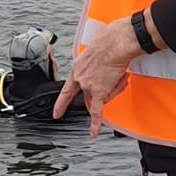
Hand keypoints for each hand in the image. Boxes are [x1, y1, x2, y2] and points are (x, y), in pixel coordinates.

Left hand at [53, 15, 140, 136]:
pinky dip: (95, 124)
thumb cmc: (109, 42)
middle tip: (112, 78)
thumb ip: (95, 66)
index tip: (57, 113)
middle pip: (89, 94)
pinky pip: (96, 112)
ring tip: (119, 75)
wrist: (116, 43)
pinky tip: (93, 133)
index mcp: (77, 68)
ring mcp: (88, 86)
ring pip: (100, 98)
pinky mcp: (99, 91)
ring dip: (113, 90)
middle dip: (103, 90)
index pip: (67, 89)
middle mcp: (80, 78)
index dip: (61, 102)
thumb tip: (105, 74)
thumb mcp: (95, 53)